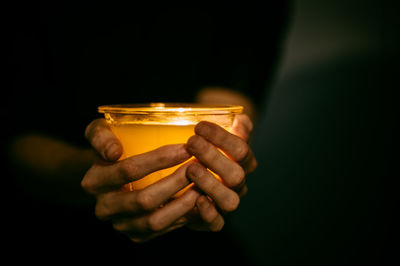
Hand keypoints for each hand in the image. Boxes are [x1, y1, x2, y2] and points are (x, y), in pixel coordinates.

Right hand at [82, 119, 200, 241]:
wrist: (111, 176)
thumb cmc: (112, 146)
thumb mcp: (99, 132)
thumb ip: (100, 135)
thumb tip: (113, 152)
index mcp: (95, 182)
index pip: (129, 170)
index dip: (159, 159)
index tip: (185, 148)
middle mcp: (105, 208)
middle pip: (144, 199)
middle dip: (175, 182)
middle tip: (198, 167)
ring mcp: (121, 225)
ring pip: (155, 221)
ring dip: (183, 204)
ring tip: (202, 185)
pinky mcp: (137, 235)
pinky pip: (163, 231)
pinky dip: (183, 217)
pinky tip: (198, 200)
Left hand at [184, 114, 256, 230]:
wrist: (190, 177)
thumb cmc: (204, 151)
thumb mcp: (216, 136)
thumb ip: (230, 126)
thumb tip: (241, 119)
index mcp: (243, 162)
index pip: (241, 150)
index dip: (222, 138)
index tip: (199, 126)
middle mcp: (238, 184)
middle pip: (236, 174)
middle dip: (213, 157)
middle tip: (192, 143)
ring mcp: (227, 202)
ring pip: (230, 200)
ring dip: (210, 184)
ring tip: (190, 169)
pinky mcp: (213, 220)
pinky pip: (217, 223)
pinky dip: (209, 213)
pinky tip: (196, 199)